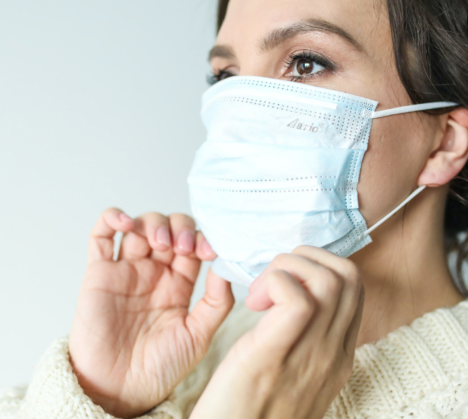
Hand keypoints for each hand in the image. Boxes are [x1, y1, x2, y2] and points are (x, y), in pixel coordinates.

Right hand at [69, 208, 233, 418]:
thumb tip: (226, 266)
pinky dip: (111, 218)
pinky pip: (100, 235)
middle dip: (178, 227)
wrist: (120, 390)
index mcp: (180, 282)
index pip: (193, 243)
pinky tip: (125, 223)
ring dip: (152, 223)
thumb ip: (217, 301)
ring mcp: (127, 269)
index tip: (207, 250)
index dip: (201, 238)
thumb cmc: (160, 366)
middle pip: (169, 227)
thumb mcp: (199, 334)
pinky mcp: (99, 272)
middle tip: (181, 246)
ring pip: (140, 226)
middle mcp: (154, 271)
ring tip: (160, 243)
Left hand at [190, 246, 363, 418]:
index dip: (320, 266)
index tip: (287, 278)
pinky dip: (274, 283)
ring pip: (327, 280)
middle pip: (347, 275)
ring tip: (261, 291)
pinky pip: (296, 300)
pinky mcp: (274, 356)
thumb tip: (296, 293)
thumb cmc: (254, 405)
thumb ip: (308, 336)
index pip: (354, 287)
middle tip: (273, 278)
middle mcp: (334, 353)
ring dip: (288, 267)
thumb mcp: (297, 371)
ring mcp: (311, 357)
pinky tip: (254, 303)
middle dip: (306, 257)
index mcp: (339, 354)